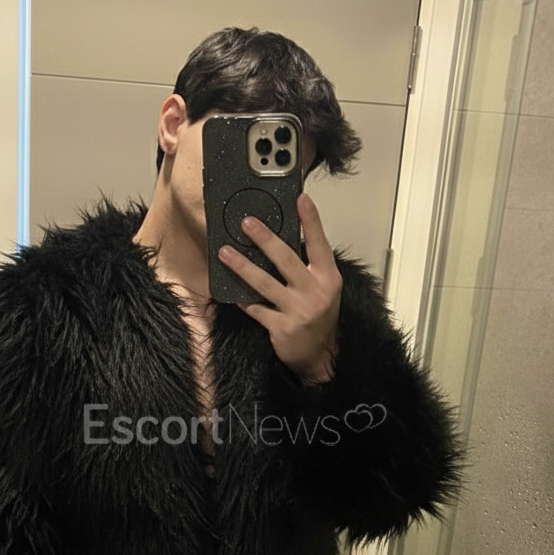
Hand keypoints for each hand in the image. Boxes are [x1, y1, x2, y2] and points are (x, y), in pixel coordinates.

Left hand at [218, 193, 341, 382]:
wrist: (321, 356)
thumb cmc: (319, 315)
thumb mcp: (323, 287)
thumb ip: (308, 265)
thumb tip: (282, 237)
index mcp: (328, 277)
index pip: (320, 243)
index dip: (311, 221)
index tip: (301, 198)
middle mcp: (315, 292)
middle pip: (287, 259)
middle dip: (265, 238)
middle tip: (246, 222)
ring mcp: (298, 310)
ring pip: (265, 283)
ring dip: (242, 266)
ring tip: (224, 252)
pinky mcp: (281, 328)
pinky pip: (256, 308)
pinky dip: (242, 298)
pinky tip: (228, 289)